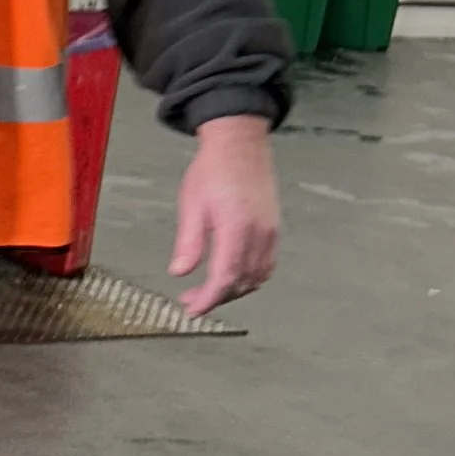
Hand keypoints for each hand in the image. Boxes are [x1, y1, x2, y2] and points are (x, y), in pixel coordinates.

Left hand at [170, 115, 280, 317]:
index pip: (226, 276)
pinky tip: (230, 275)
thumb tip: (180, 272)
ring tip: (208, 290)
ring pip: (256, 277)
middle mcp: (259, 233)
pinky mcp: (274, 230)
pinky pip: (266, 265)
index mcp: (236, 227)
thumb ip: (188, 242)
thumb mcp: (191, 205)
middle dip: (217, 297)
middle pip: (242, 282)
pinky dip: (249, 278)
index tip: (192, 309)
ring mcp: (270, 233)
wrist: (240, 146)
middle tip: (191, 300)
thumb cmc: (213, 170)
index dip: (209, 298)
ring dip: (233, 290)